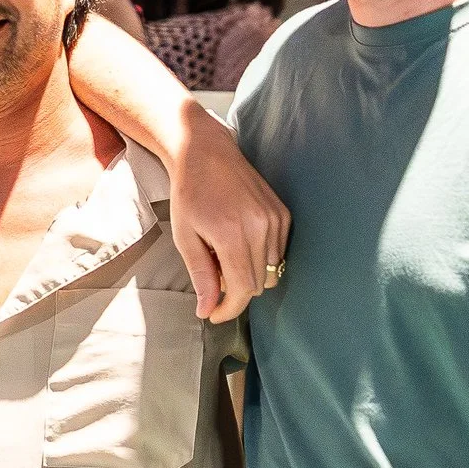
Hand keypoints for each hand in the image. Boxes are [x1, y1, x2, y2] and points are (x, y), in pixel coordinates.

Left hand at [170, 110, 289, 321]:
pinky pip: (279, 252)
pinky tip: (239, 242)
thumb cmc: (189, 194)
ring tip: (224, 255)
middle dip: (236, 292)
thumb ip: (201, 275)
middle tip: (212, 277)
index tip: (214, 314)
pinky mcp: (283, 214)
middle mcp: (261, 228)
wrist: (206, 153)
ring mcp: (276, 220)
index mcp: (232, 235)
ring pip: (272, 271)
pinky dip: (261, 258)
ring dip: (250, 274)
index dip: (229, 309)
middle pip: (259, 284)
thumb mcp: (185, 237)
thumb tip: (208, 310)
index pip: (243, 289)